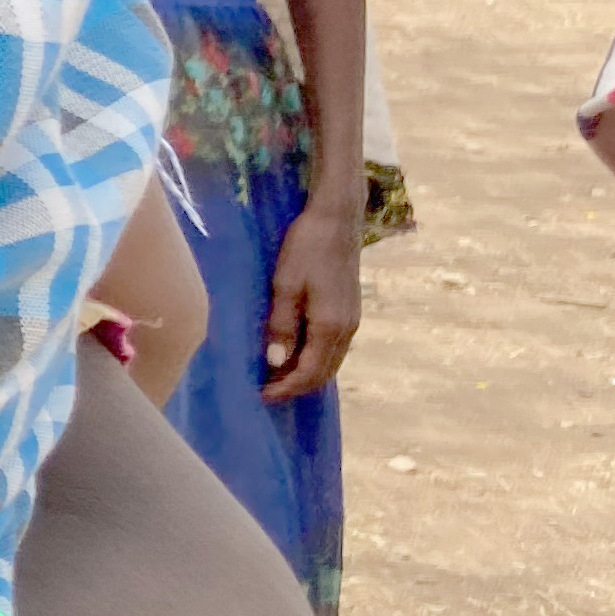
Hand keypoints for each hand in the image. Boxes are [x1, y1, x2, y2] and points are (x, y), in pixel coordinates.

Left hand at [260, 194, 362, 401]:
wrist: (337, 220)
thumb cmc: (306, 248)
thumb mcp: (285, 285)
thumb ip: (282, 325)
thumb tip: (276, 363)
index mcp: (330, 326)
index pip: (309, 372)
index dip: (286, 388)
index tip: (262, 395)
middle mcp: (347, 329)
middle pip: (324, 372)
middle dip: (297, 386)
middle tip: (266, 390)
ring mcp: (352, 321)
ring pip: (332, 361)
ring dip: (307, 374)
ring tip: (278, 377)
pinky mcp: (351, 311)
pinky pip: (335, 347)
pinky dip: (317, 359)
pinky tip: (298, 354)